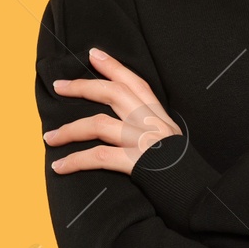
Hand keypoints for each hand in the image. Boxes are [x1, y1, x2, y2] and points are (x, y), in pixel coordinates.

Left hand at [44, 48, 182, 174]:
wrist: (200, 193)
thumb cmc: (184, 172)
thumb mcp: (172, 142)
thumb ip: (154, 131)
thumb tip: (132, 129)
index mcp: (160, 116)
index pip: (135, 82)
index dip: (113, 66)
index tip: (93, 54)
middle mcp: (152, 123)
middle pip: (114, 93)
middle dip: (82, 87)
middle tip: (59, 85)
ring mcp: (144, 141)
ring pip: (99, 123)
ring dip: (69, 130)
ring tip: (49, 138)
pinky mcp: (137, 162)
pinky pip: (99, 156)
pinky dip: (75, 161)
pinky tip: (59, 166)